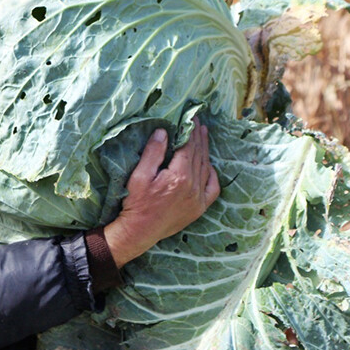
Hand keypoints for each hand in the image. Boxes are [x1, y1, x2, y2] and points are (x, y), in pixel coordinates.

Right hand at [103, 118, 219, 267]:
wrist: (140, 232)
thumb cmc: (136, 203)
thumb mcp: (139, 176)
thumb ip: (153, 153)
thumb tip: (163, 132)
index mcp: (179, 176)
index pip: (188, 147)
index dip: (190, 131)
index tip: (191, 118)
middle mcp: (193, 186)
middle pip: (199, 155)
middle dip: (199, 137)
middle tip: (199, 122)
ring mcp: (198, 199)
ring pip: (206, 168)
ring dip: (205, 151)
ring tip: (204, 136)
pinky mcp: (199, 209)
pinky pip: (213, 188)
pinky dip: (212, 175)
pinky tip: (209, 166)